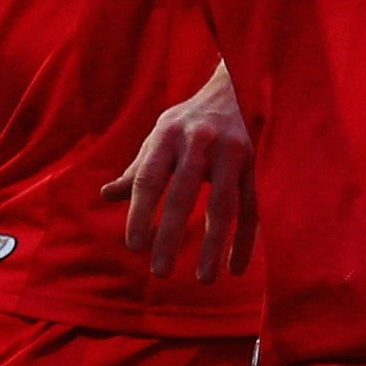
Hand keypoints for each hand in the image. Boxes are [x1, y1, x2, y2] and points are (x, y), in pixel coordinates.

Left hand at [101, 63, 256, 282]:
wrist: (239, 87)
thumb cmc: (191, 119)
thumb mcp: (161, 134)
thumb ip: (138, 167)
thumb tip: (107, 195)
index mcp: (167, 135)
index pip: (148, 178)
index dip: (139, 212)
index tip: (134, 246)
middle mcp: (199, 142)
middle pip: (181, 195)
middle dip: (169, 236)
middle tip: (159, 271)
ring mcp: (232, 152)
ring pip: (222, 207)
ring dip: (212, 246)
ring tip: (203, 279)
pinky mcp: (259, 163)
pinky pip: (252, 208)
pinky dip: (245, 240)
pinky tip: (235, 267)